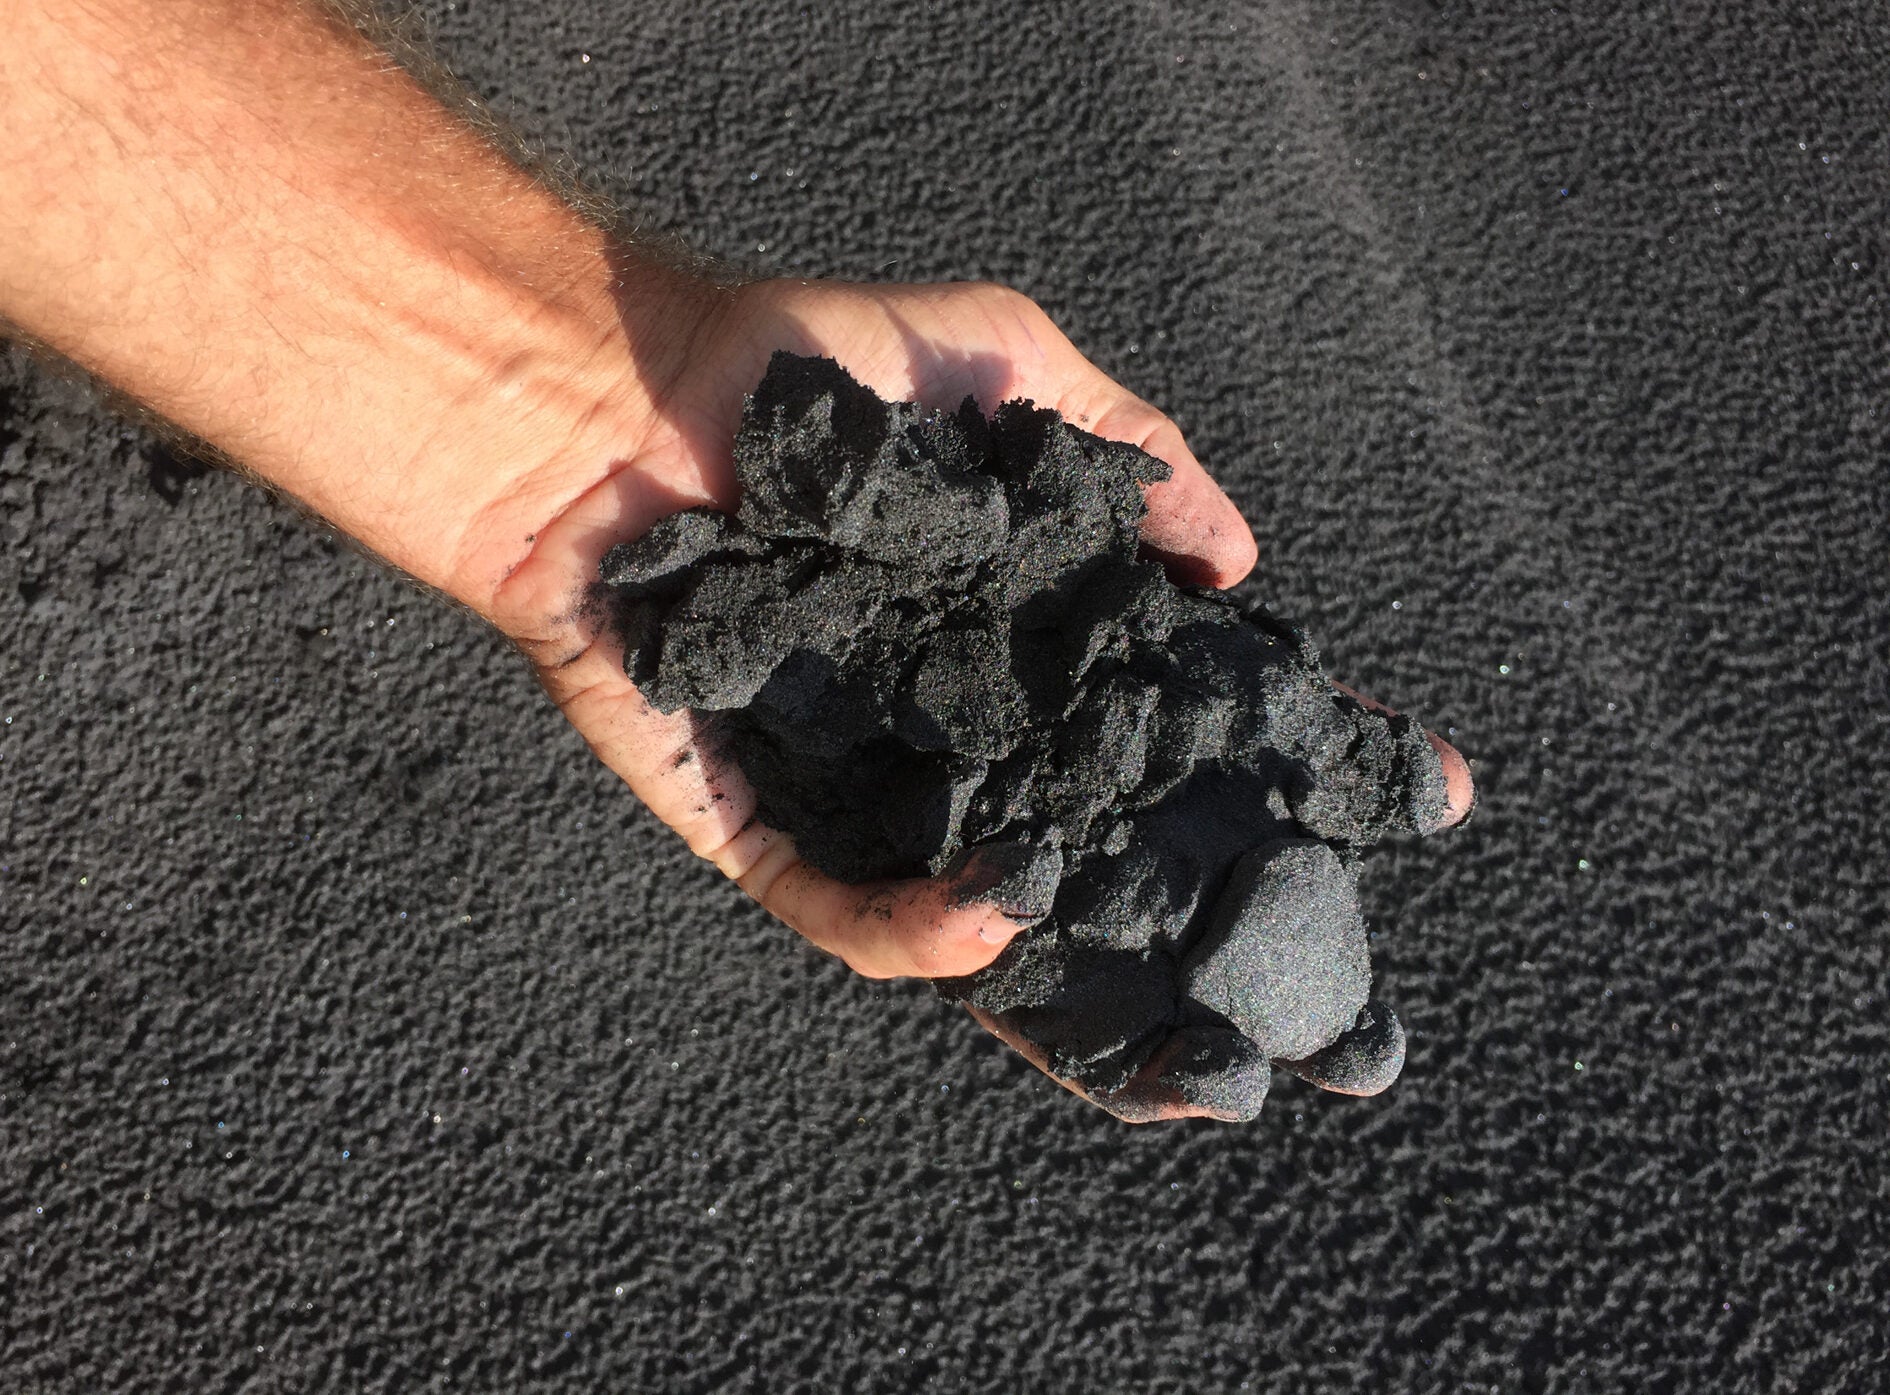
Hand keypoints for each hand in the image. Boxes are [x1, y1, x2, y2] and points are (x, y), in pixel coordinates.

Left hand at [484, 276, 1473, 1119]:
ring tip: (1199, 1078)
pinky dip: (925, 934)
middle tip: (1330, 1017)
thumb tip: (1243, 560)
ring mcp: (875, 793)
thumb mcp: (1006, 364)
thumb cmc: (812, 369)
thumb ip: (1133, 450)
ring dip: (1095, 1027)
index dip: (1302, 762)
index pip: (1190, 725)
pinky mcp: (765, 828)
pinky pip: (852, 915)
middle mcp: (971, 737)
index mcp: (1032, 645)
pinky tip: (997, 915)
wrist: (623, 398)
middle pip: (1112, 868)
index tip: (1422, 796)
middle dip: (1221, 951)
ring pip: (996, 945)